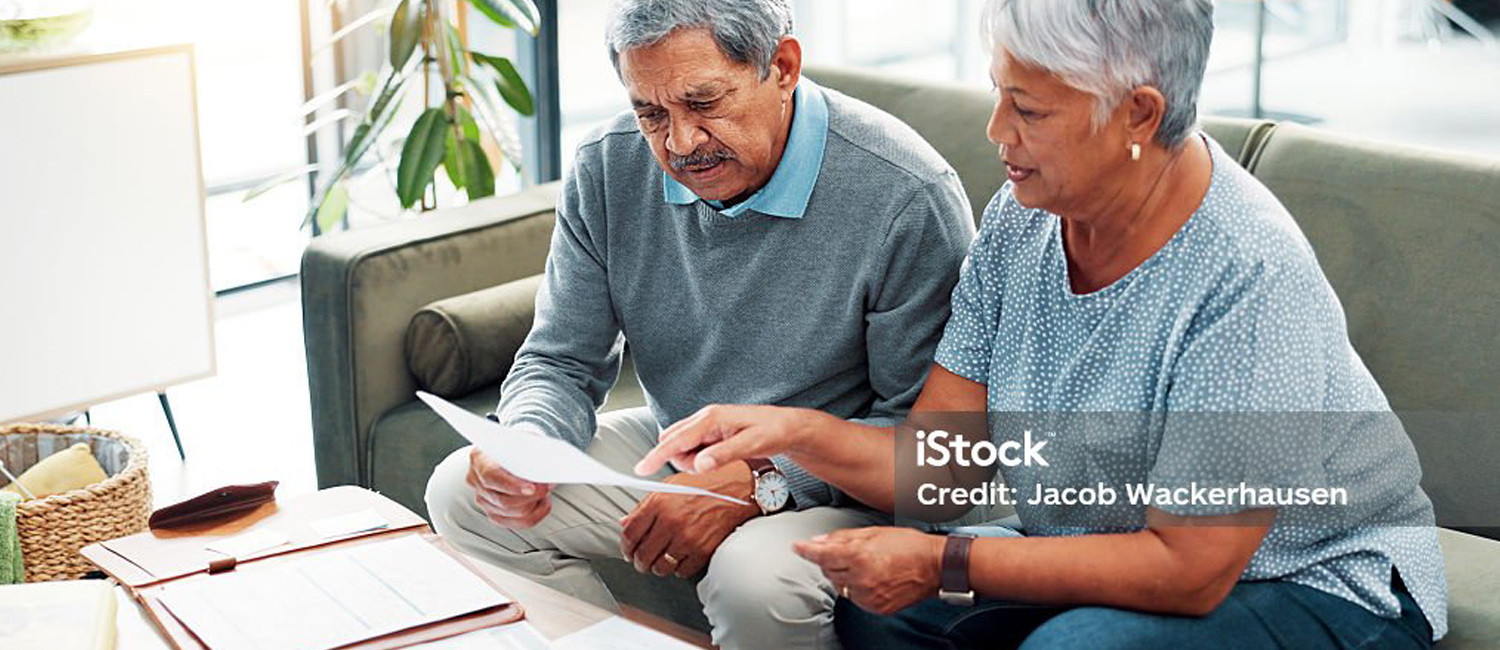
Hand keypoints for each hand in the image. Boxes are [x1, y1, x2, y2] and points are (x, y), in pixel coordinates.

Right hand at [466, 448, 552, 528]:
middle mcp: (477, 480)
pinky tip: (542, 504)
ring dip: (533, 505)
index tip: (532, 488)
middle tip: (547, 487)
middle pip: (502, 500)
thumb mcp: (525, 439)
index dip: (512, 485)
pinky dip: (533, 515)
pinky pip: (515, 523)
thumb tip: (544, 469)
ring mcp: (483, 498)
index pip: (491, 476)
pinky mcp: (493, 512)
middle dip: (530, 497)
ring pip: (510, 513)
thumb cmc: (519, 444)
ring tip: (545, 492)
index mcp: (479, 458)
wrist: (515, 450)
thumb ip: (531, 450)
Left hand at [619, 461, 760, 577]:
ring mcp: (687, 538)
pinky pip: (681, 571)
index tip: (628, 551)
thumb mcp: (671, 485)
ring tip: (662, 559)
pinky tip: (682, 557)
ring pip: (660, 568)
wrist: (738, 490)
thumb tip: (625, 522)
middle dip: (639, 561)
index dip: (625, 547)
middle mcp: (671, 520)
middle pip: (642, 555)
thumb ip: (645, 505)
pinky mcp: (703, 550)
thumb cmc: (705, 485)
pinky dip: (679, 568)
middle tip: (643, 560)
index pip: (629, 534)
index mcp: (659, 502)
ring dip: (658, 567)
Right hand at [634, 404, 831, 475]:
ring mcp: (706, 425)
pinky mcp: (709, 433)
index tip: (641, 469)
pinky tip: (721, 455)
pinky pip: (692, 449)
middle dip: (684, 460)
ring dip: (694, 461)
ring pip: (682, 448)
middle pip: (674, 444)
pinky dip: (701, 458)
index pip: (677, 439)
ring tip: (724, 457)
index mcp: (711, 418)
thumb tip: (699, 464)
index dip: (657, 455)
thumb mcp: (752, 444)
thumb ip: (724, 454)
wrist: (787, 427)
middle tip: (713, 463)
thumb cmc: (772, 431)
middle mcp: (705, 418)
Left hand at [794, 527, 944, 614]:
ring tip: (862, 563)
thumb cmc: (908, 545)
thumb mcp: (874, 532)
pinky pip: (854, 598)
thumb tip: (819, 540)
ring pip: (839, 586)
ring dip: (842, 574)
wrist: (934, 567)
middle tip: (845, 550)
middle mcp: (861, 578)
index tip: (797, 547)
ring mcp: (868, 595)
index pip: (822, 555)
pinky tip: (868, 576)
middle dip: (830, 559)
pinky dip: (855, 587)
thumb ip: (844, 537)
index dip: (806, 550)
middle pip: (828, 570)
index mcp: (859, 556)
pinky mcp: (875, 607)